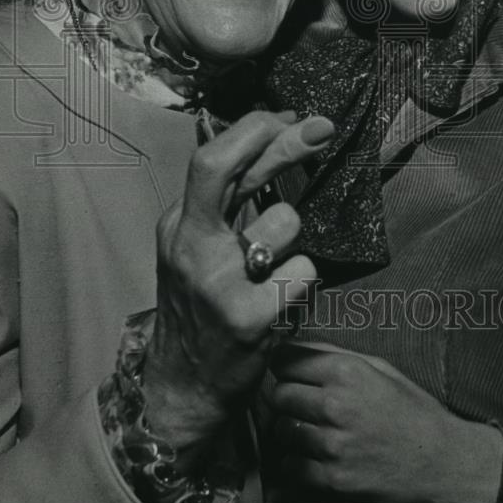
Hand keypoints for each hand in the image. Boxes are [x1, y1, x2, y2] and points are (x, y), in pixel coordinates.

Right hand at [143, 110, 334, 460]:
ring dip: (293, 243)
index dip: (254, 130)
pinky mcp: (247, 319)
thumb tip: (273, 135)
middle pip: (238, 172)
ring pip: (286, 223)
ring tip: (273, 273)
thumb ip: (230, 199)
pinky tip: (282, 304)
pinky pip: (304, 271)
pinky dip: (303, 284)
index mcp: (180, 224)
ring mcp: (217, 283)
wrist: (183, 386)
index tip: (288, 117)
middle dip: (287, 141)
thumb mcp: (198, 247)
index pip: (212, 159)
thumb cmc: (202, 307)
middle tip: (323, 127)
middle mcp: (192, 247)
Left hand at [271, 342, 502, 502]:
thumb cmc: (411, 410)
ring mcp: (334, 445)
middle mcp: (336, 405)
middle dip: (286, 398)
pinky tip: (314, 456)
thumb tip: (294, 344)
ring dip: (290, 430)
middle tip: (300, 404)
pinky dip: (296, 462)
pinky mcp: (334, 479)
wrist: (441, 461)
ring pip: (281, 431)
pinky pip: (291, 466)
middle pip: (279, 395)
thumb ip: (334, 354)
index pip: (286, 361)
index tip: (289, 373)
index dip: (284, 366)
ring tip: (310, 430)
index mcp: (346, 372)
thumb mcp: (379, 368)